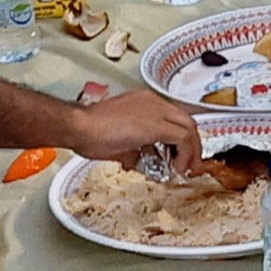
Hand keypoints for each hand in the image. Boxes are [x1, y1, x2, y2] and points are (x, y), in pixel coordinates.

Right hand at [63, 85, 210, 170]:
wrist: (78, 127)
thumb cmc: (88, 132)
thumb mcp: (119, 142)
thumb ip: (135, 148)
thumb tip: (141, 160)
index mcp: (144, 102)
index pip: (173, 118)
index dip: (181, 138)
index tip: (181, 155)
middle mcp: (153, 102)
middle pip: (186, 121)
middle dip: (192, 145)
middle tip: (191, 164)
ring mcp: (156, 110)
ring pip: (188, 127)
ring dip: (191, 150)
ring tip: (185, 168)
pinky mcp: (156, 124)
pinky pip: (182, 138)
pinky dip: (185, 154)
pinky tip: (176, 167)